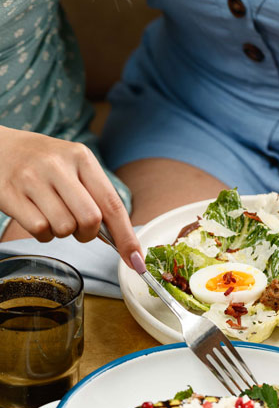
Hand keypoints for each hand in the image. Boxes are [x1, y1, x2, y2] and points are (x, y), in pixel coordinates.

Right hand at [0, 126, 141, 267]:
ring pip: (64, 228)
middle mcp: (58, 165)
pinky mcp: (10, 194)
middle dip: (88, 233)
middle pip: (90, 220)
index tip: (136, 260)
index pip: (112, 204)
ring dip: (63, 232)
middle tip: (78, 227)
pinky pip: (39, 231)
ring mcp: (32, 179)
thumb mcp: (74, 167)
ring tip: (53, 215)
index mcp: (82, 158)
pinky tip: (38, 216)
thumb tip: (120, 240)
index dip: (127, 237)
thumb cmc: (46, 164)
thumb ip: (97, 197)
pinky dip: (43, 234)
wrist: (1, 148)